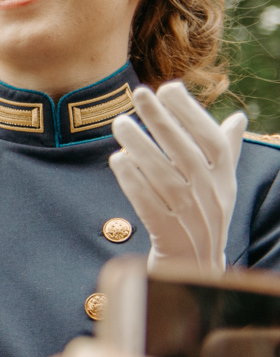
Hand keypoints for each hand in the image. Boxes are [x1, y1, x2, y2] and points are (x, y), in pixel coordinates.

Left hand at [111, 82, 247, 272]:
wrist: (196, 269)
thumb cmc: (204, 217)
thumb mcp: (222, 185)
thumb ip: (227, 151)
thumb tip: (239, 118)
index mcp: (225, 179)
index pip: (212, 140)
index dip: (191, 113)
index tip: (169, 87)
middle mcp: (211, 195)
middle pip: (185, 152)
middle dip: (162, 120)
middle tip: (138, 93)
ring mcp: (190, 216)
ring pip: (163, 175)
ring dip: (141, 146)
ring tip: (120, 122)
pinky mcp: (168, 234)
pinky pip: (148, 202)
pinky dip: (132, 180)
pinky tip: (117, 159)